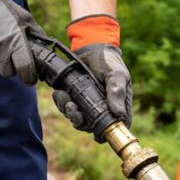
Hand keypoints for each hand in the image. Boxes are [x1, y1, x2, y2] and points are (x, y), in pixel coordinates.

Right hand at [0, 0, 45, 83]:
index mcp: (15, 44)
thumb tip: (47, 47)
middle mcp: (0, 54)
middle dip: (11, 64)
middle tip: (8, 49)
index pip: (26, 71)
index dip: (29, 76)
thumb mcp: (22, 16)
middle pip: (9, 72)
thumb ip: (36, 33)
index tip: (30, 76)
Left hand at [53, 15, 132, 132]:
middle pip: (93, 128)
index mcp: (119, 106)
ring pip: (78, 120)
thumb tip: (118, 114)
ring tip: (64, 97)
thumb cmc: (109, 61)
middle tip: (73, 108)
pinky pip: (68, 110)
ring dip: (69, 112)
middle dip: (80, 121)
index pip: (118, 127)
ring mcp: (89, 106)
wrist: (91, 47)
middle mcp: (104, 109)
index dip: (107, 133)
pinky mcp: (77, 99)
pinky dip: (62, 104)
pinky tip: (59, 93)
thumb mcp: (116, 74)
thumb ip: (117, 92)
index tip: (96, 131)